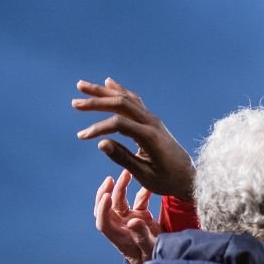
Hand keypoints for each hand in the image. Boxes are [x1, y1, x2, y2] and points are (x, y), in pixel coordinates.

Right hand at [73, 78, 195, 199]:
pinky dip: (120, 91)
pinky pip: (135, 102)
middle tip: (74, 103)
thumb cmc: (168, 181)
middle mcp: (153, 124)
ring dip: (104, 91)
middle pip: (121, 104)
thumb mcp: (145, 175)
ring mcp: (154, 120)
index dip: (98, 128)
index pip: (119, 123)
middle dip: (97, 101)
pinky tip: (108, 83)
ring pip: (127, 99)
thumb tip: (100, 143)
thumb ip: (123, 158)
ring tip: (82, 86)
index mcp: (150, 137)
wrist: (190, 178)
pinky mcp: (153, 122)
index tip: (82, 137)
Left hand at [95, 170, 160, 263]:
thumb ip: (141, 236)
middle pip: (106, 207)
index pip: (103, 221)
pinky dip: (143, 192)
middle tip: (110, 180)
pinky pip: (139, 200)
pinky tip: (148, 185)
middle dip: (106, 192)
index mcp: (118, 236)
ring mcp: (129, 219)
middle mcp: (120, 226)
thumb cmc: (154, 259)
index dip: (102, 209)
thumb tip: (133, 220)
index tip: (106, 196)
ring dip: (122, 187)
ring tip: (127, 173)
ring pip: (120, 200)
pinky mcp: (141, 216)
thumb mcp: (149, 249)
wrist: (163, 260)